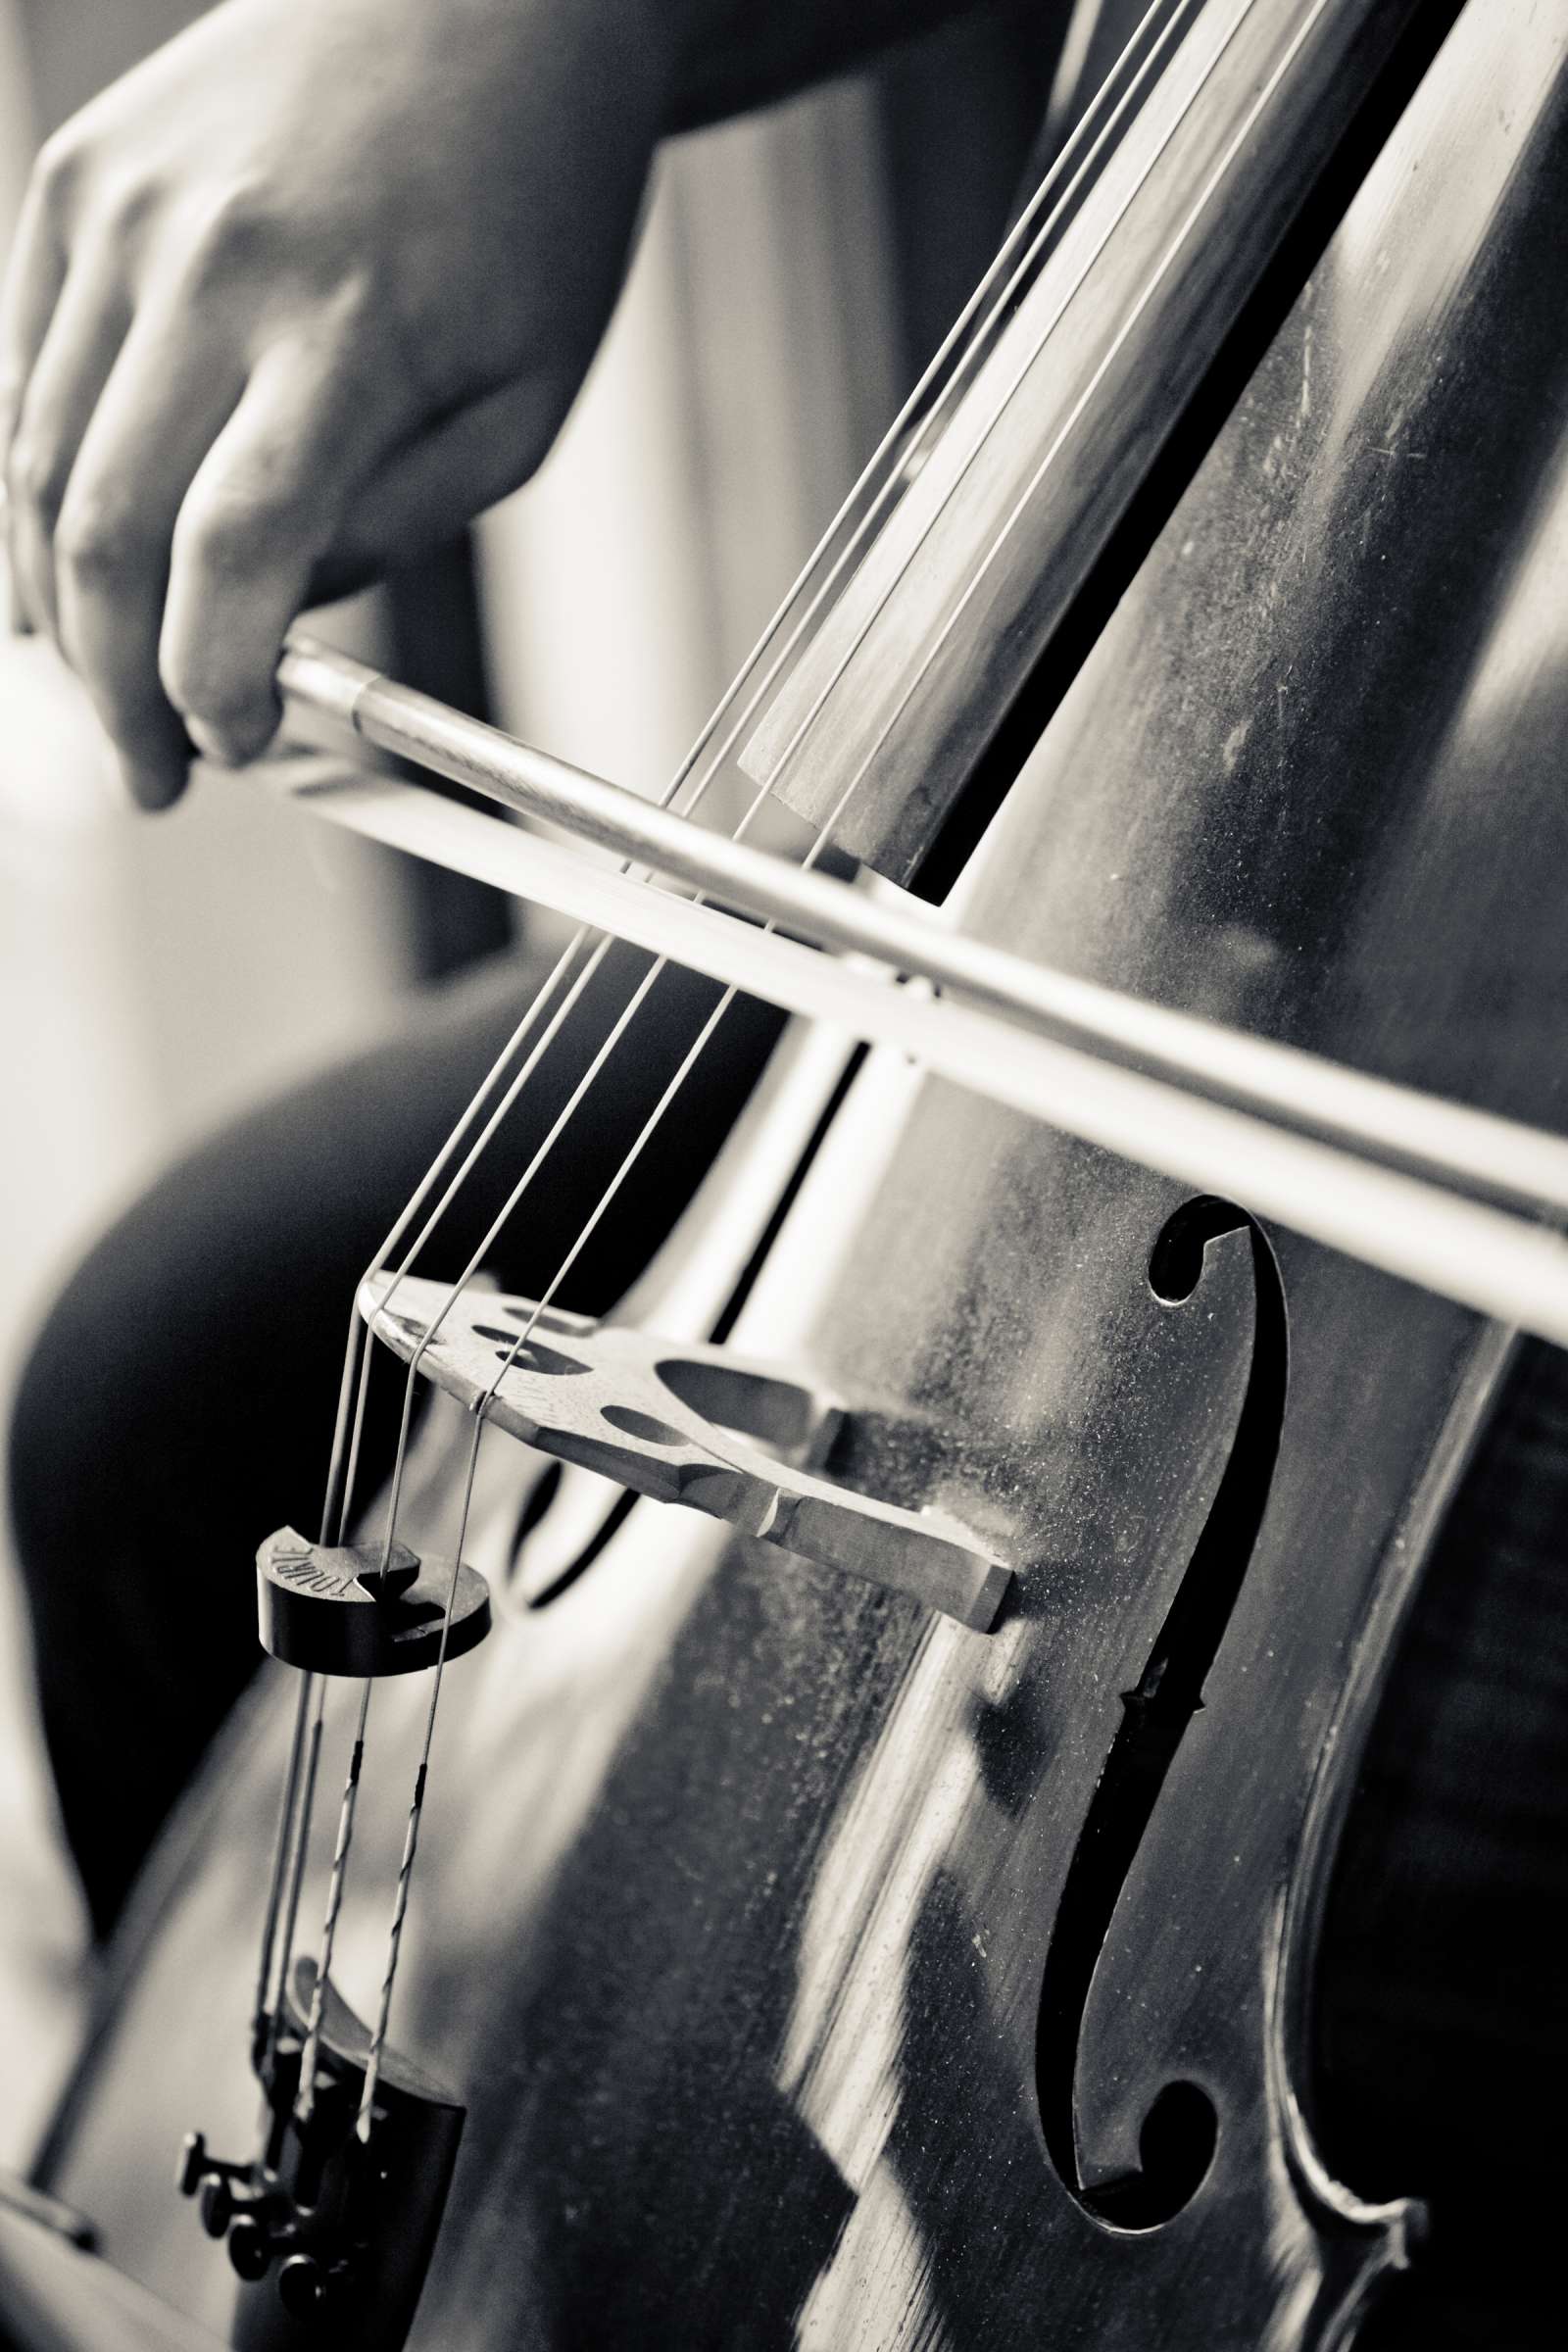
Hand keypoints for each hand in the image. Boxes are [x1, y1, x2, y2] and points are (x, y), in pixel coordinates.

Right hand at [0, 0, 668, 805]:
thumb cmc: (525, 207)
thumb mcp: (523, 405)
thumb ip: (395, 529)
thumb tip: (268, 626)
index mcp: (347, 331)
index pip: (232, 552)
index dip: (211, 680)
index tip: (228, 747)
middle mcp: (209, 265)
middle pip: (100, 529)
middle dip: (114, 684)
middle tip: (154, 769)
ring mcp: (122, 212)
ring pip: (32, 463)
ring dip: (59, 607)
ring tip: (112, 684)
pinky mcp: (77, 179)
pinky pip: (22, 374)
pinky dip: (36, 491)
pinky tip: (80, 566)